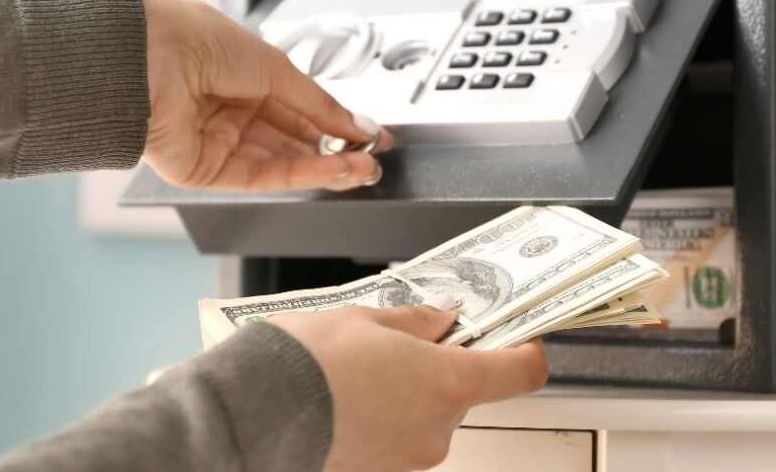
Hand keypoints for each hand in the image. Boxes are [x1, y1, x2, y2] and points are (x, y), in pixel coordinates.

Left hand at [140, 0, 392, 190]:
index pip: (298, 109)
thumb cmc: (196, 41)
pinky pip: (260, 176)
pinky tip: (331, 169)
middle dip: (335, 150)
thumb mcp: (275, 66)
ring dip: (325, 166)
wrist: (146, 54)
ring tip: (362, 166)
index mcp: (242, 77)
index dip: (335, 123)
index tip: (369, 134)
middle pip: (292, 140)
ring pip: (281, 162)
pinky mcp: (203, 171)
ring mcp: (216, 142)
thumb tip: (355, 123)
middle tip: (371, 157)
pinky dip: (300, 174)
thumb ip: (319, 103)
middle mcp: (229, 110)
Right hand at [273, 300, 547, 470]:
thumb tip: (443, 318)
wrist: (251, 413)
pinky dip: (380, 417)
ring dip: (404, 392)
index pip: (520, 372)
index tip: (517, 334)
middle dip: (439, 364)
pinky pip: (394, 438)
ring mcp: (406, 460)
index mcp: (447, 383)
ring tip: (358, 370)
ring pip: (425, 416)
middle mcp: (436, 430)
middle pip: (463, 392)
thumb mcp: (365, 319)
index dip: (524, 349)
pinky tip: (344, 397)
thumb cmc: (305, 362)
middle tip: (400, 340)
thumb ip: (417, 320)